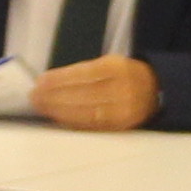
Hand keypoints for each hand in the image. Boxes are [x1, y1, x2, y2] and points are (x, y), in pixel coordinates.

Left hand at [32, 54, 158, 131]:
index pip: (84, 74)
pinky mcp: (122, 126)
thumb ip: (84, 73)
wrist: (155, 91)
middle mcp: (123, 89)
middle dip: (55, 97)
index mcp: (118, 68)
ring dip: (60, 111)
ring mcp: (124, 110)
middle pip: (84, 94)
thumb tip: (51, 83)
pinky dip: (73, 122)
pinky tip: (59, 118)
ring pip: (87, 112)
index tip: (41, 82)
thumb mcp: (109, 64)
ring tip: (43, 108)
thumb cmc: (125, 76)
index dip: (60, 79)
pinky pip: (94, 125)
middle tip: (36, 97)